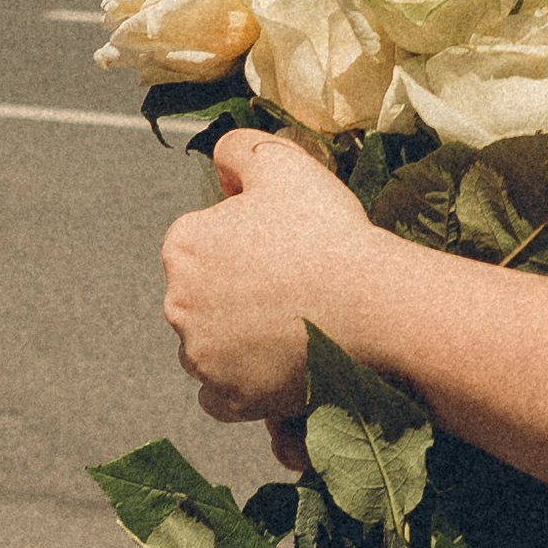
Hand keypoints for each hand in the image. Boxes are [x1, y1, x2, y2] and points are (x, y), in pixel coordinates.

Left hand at [161, 127, 377, 426]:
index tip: (281, 244)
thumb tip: (219, 164)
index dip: (243, 239)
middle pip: (201, 295)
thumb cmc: (328, 232)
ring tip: (292, 325)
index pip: (201, 239)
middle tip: (292, 284)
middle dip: (235, 291)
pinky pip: (221, 395)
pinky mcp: (229, 399)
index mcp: (184, 246)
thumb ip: (237, 149)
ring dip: (237, 337)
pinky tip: (275, 365)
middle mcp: (178, 304)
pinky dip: (242, 384)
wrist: (370, 305)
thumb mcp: (282, 162)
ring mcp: (201, 357)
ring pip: (209, 344)